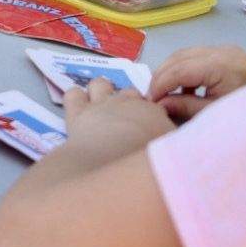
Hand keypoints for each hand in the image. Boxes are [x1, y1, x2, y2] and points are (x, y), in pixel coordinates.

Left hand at [59, 77, 173, 166]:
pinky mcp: (78, 112)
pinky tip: (78, 110)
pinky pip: (73, 94)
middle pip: (129, 93)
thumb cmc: (148, 162)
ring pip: (100, 84)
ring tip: (101, 110)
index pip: (155, 107)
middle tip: (127, 123)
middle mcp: (128, 102)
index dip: (152, 117)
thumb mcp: (172, 154)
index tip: (150, 131)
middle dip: (128, 103)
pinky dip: (75, 99)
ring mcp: (101, 104)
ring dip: (101, 93)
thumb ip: (172, 146)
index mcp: (154, 112)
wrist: (115, 162)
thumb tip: (172, 148)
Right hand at [149, 45, 245, 121]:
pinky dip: (184, 68)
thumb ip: (186, 107)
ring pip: (184, 53)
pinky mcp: (226, 52)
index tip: (149, 101)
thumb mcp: (216, 113)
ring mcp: (222, 49)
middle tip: (152, 97)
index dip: (159, 85)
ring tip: (165, 93)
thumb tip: (161, 104)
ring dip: (171, 71)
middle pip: (177, 57)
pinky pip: (196, 55)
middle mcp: (217, 51)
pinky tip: (186, 88)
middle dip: (161, 76)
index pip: (177, 70)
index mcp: (216, 66)